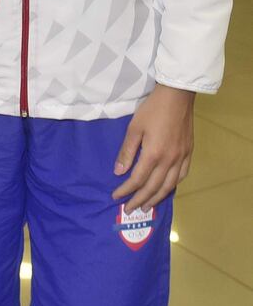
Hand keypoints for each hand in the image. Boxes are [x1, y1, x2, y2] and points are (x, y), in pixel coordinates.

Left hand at [112, 84, 194, 212]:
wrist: (177, 96)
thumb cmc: (152, 109)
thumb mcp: (134, 127)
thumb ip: (127, 151)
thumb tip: (118, 172)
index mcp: (153, 154)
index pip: (137, 180)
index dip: (126, 190)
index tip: (116, 197)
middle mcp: (169, 161)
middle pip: (153, 187)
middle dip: (140, 200)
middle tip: (130, 209)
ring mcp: (181, 158)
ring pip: (169, 186)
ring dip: (157, 198)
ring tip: (147, 206)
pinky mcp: (189, 153)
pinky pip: (182, 176)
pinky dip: (173, 186)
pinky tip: (167, 189)